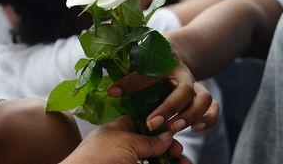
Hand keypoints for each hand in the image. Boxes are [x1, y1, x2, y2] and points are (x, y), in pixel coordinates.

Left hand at [62, 117, 188, 163]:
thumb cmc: (99, 158)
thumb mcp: (126, 143)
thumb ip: (149, 140)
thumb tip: (167, 136)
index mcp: (117, 131)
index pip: (141, 122)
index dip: (157, 124)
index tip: (173, 127)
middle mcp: (122, 147)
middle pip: (151, 144)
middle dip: (168, 147)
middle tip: (179, 151)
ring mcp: (126, 162)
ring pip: (153, 161)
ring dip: (170, 161)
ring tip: (184, 163)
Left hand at [108, 57, 218, 133]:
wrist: (175, 50)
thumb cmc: (151, 57)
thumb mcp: (139, 57)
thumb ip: (128, 70)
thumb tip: (110, 91)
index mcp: (163, 60)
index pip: (149, 71)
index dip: (131, 83)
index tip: (113, 92)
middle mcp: (182, 72)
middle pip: (184, 90)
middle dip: (168, 109)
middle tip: (151, 123)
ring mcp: (195, 83)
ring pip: (203, 98)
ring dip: (189, 116)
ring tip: (172, 129)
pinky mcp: (201, 94)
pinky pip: (213, 107)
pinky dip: (208, 118)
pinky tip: (195, 128)